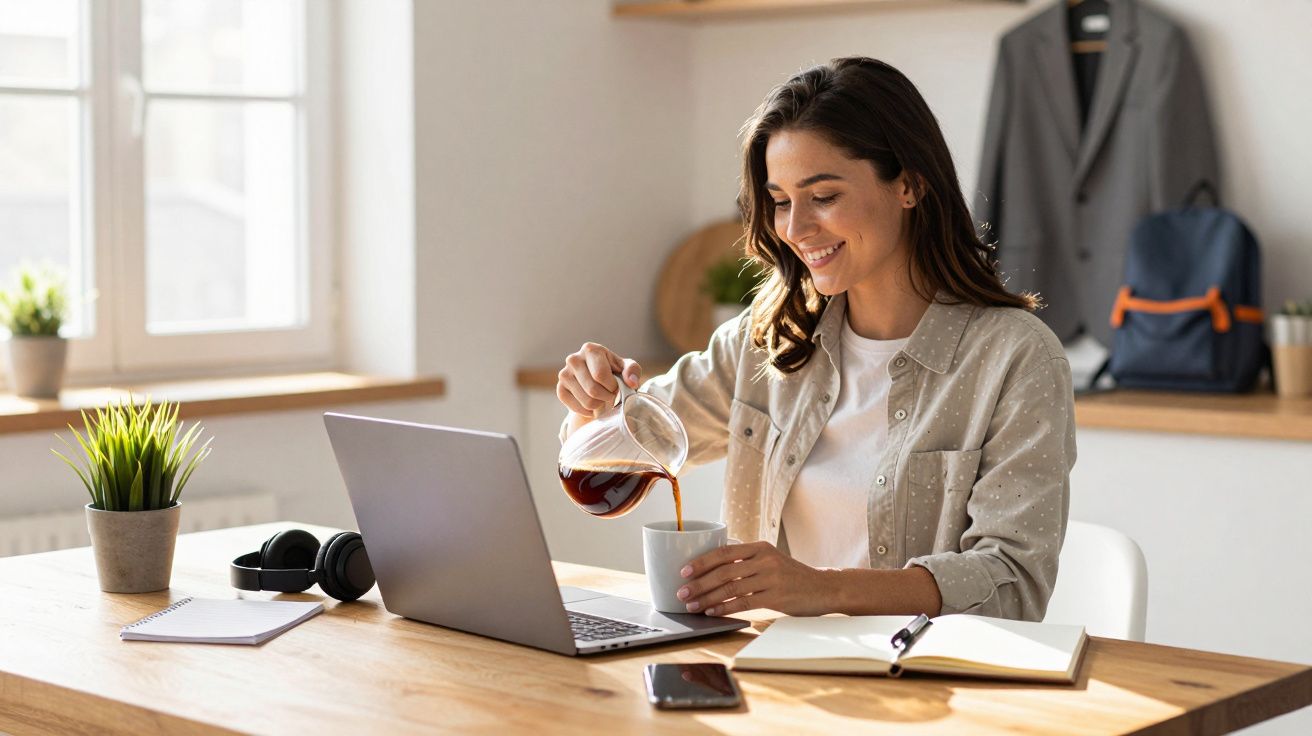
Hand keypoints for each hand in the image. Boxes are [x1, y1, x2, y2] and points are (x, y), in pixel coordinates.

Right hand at [556, 342, 641, 416]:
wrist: (597, 382)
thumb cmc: (614, 372)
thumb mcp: (626, 368)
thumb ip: (632, 371)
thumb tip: (631, 382)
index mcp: (591, 349)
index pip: (600, 375)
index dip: (612, 386)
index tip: (617, 387)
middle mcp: (573, 359)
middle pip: (593, 389)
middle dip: (607, 397)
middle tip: (611, 396)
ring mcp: (564, 374)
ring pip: (586, 401)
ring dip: (599, 405)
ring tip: (602, 398)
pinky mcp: (560, 389)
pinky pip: (576, 408)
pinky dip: (588, 411)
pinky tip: (592, 404)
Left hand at [675, 541, 834, 616]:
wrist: (824, 588)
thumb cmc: (792, 577)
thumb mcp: (771, 560)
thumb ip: (747, 562)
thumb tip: (712, 571)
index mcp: (760, 547)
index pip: (724, 552)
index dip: (702, 561)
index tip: (683, 571)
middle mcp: (764, 560)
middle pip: (724, 571)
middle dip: (699, 583)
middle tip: (682, 592)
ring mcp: (771, 578)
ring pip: (731, 588)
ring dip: (707, 598)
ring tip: (692, 606)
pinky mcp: (776, 597)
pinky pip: (744, 603)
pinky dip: (725, 608)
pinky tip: (712, 612)